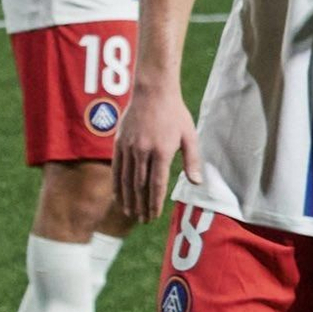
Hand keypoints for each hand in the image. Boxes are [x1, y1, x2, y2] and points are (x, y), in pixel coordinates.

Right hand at [113, 81, 201, 221]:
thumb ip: (192, 160)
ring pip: (126, 179)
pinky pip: (116, 168)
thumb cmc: (174, 113)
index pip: (156, 184)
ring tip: (130, 213)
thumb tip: (196, 183)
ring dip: (128, 199)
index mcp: (161, 151)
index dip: (154, 203)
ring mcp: (129, 147)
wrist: (152, 92)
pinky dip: (116, 185)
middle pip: (140, 186)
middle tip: (142, 220)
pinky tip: (118, 196)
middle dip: (141, 205)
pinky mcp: (119, 143)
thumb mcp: (189, 135)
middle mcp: (143, 151)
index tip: (154, 216)